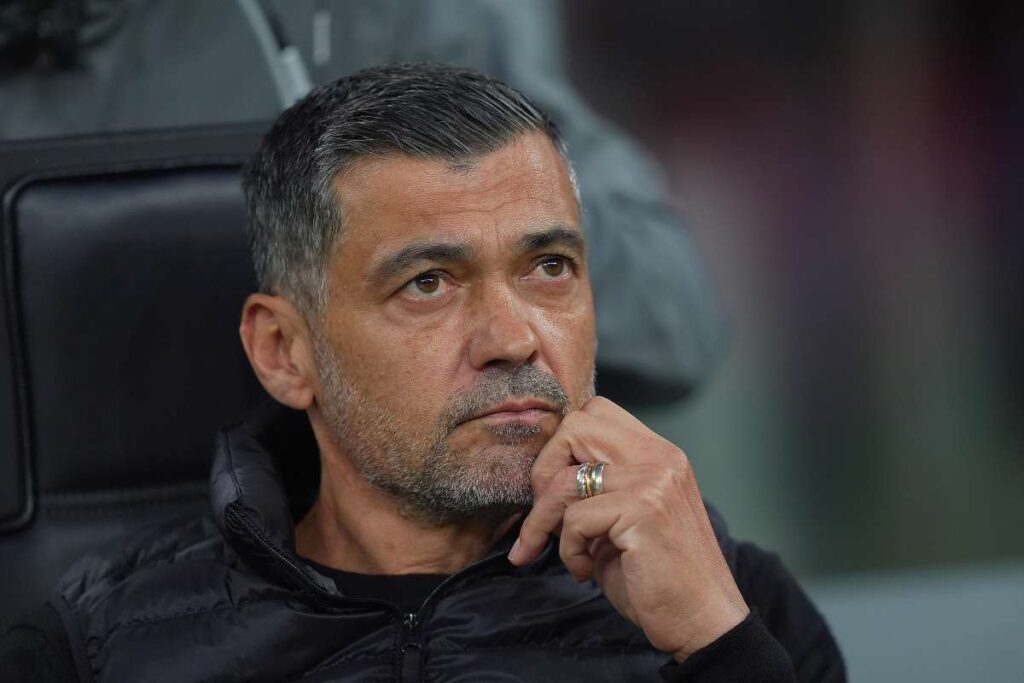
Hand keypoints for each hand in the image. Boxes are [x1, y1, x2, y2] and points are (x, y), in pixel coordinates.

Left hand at [507, 396, 748, 660]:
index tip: (552, 489)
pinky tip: (583, 570)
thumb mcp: (627, 517)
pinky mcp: (643, 511)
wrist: (702, 620)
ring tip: (546, 550)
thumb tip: (541, 477)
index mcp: (659, 453)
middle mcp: (659, 457)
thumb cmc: (659, 576)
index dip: (563, 447)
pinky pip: (575, 518)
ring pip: (565, 478)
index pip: (595, 412)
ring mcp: (653, 481)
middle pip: (575, 426)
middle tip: (543, 513)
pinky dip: (568, 549)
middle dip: (544, 469)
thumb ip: (598, 487)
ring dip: (542, 521)